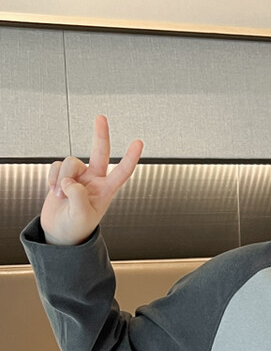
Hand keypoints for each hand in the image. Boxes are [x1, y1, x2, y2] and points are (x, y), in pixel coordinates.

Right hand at [41, 115, 143, 246]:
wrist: (59, 233)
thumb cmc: (75, 228)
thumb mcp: (81, 216)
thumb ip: (78, 196)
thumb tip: (70, 180)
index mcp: (105, 191)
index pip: (122, 172)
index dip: (130, 157)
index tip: (139, 142)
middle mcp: (93, 180)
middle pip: (99, 152)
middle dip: (100, 135)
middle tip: (101, 118)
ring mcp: (78, 176)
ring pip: (70, 162)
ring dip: (62, 178)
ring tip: (60, 195)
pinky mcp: (62, 175)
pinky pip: (56, 166)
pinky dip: (52, 178)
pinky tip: (53, 190)